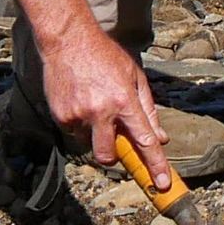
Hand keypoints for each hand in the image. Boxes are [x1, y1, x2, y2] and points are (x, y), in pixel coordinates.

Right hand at [16, 0, 172, 190]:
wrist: (67, 40)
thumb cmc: (105, 56)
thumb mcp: (134, 77)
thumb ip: (148, 109)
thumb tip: (159, 138)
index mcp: (124, 100)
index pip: (144, 141)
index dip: (155, 165)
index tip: (162, 184)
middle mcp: (101, 111)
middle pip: (109, 157)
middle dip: (114, 158)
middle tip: (115, 142)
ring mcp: (79, 115)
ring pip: (90, 143)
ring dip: (95, 134)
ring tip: (94, 104)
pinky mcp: (61, 115)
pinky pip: (74, 132)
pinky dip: (80, 123)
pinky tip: (80, 100)